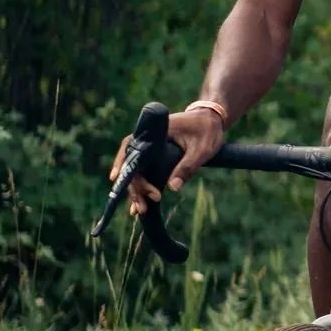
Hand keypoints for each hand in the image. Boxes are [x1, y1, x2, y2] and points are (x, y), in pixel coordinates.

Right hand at [108, 107, 224, 215]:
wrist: (211, 120)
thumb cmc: (207, 131)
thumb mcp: (202, 149)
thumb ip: (187, 167)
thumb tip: (173, 188)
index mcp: (155, 133)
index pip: (132, 150)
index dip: (123, 165)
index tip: (118, 180)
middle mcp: (148, 140)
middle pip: (132, 165)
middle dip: (134, 187)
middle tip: (142, 207)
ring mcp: (151, 149)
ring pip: (137, 171)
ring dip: (136, 190)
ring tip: (139, 210)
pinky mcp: (156, 156)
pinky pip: (145, 172)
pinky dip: (142, 186)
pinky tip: (140, 203)